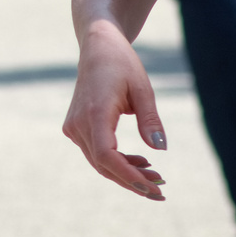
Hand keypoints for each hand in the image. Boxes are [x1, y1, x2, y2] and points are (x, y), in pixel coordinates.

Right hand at [61, 21, 167, 201]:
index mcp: (94, 112)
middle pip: (104, 165)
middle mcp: (78, 123)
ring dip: (126, 173)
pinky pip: (95, 153)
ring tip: (155, 175)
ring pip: (99, 162)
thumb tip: (160, 150)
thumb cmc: (122, 64)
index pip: (106, 156)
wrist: (97, 47)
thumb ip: (150, 119)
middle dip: (133, 180)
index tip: (153, 187)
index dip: (128, 175)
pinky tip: (139, 161)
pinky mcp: (74, 127)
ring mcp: (73, 127)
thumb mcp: (142, 89)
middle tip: (162, 189)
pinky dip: (116, 162)